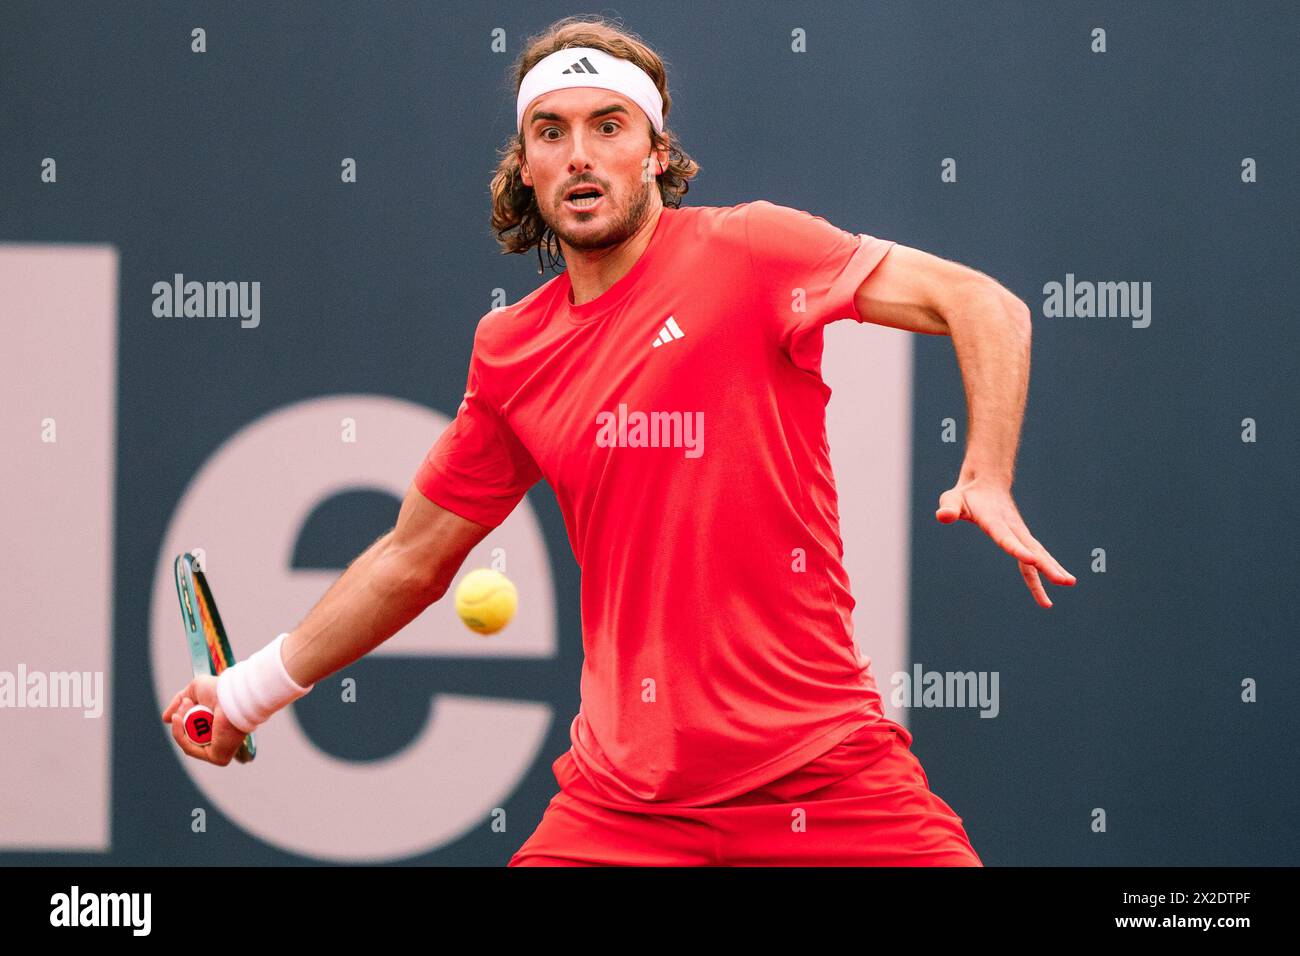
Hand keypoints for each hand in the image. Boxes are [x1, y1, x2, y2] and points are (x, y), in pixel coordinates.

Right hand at [161, 675, 247, 765]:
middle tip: (187, 702)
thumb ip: (178, 703)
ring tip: (189, 705)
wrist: (230, 695)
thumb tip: (165, 719)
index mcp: (218, 727)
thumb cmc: (218, 690)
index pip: (192, 731)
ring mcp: (219, 751)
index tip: (178, 710)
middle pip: (188, 737)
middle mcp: (220, 740)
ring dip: (181, 724)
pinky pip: (190, 749)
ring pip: (187, 743)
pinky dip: (181, 735)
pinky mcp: (219, 758)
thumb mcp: (194, 691)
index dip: (182, 721)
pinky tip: (178, 719)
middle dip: (182, 719)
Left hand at [936, 475, 1075, 607]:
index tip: (1032, 560)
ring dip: (1052, 569)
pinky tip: (1054, 583)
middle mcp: (1012, 527)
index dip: (1017, 549)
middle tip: (1064, 581)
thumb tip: (942, 517)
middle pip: (1031, 549)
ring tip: (1068, 583)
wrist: (986, 481)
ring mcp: (1020, 532)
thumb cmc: (966, 494)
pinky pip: (1034, 555)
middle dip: (1047, 566)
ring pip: (1038, 553)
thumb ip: (948, 508)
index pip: (1006, 537)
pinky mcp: (1022, 537)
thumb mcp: (952, 499)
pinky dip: (1045, 570)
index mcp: (994, 520)